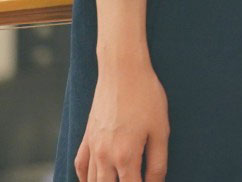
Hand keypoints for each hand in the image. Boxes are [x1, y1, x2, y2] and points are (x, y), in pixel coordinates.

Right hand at [76, 53, 168, 181]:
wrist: (122, 69)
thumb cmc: (145, 96)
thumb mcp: (161, 130)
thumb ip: (158, 163)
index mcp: (126, 157)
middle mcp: (105, 156)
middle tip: (132, 180)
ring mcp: (93, 147)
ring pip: (92, 181)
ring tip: (116, 180)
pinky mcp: (87, 136)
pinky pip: (80, 165)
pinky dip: (85, 177)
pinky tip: (92, 179)